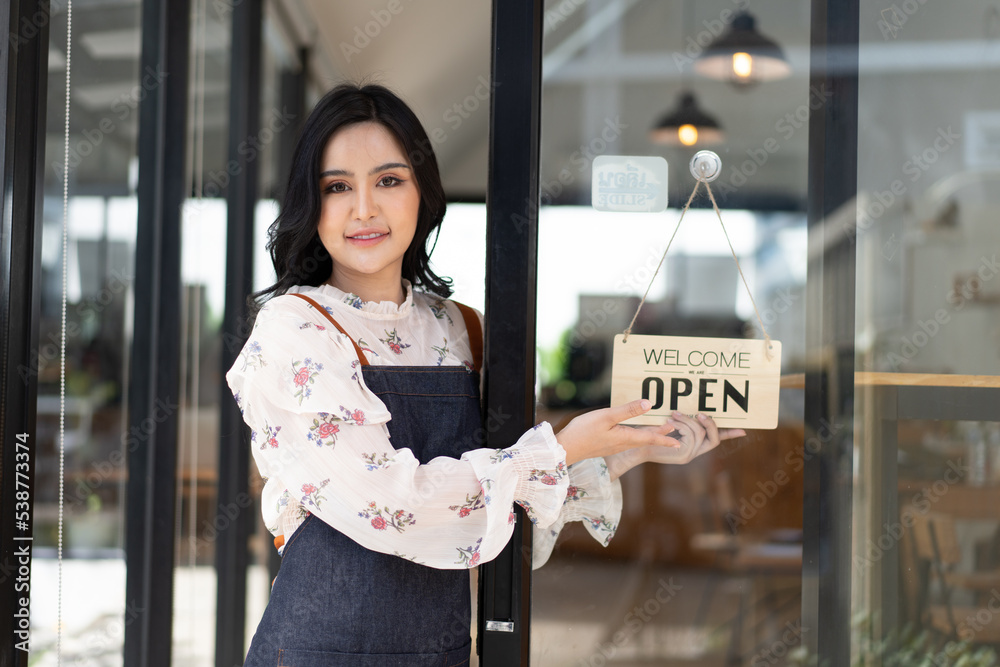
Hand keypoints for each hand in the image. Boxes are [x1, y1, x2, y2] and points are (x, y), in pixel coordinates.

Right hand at [555, 399, 688, 466]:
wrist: (565, 449)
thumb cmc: (584, 432)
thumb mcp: (606, 417)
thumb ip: (627, 411)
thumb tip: (649, 404)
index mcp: (625, 437)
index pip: (650, 438)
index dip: (664, 438)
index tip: (678, 442)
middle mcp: (621, 444)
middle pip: (644, 439)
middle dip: (659, 434)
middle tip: (672, 429)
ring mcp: (613, 446)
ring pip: (635, 440)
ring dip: (648, 435)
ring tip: (656, 429)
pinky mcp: (605, 446)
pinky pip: (626, 440)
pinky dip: (635, 435)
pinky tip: (630, 431)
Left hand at [604, 411, 745, 480]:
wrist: (633, 444)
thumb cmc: (648, 430)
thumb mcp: (667, 421)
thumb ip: (681, 417)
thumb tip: (691, 406)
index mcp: (693, 443)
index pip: (716, 439)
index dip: (729, 434)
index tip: (744, 429)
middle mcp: (694, 451)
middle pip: (714, 438)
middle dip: (710, 423)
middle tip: (701, 413)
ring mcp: (689, 455)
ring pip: (700, 434)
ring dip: (689, 421)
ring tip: (674, 413)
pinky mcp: (682, 455)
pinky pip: (691, 436)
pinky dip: (683, 426)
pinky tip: (671, 422)